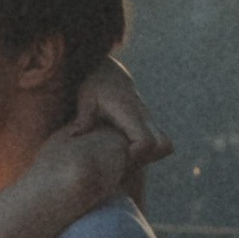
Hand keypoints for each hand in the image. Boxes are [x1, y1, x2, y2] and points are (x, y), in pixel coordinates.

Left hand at [60, 57, 171, 184]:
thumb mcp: (86, 98)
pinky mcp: (148, 126)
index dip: (136, 155)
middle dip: (146, 161)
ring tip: (123, 162)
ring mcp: (149, 122)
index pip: (146, 141)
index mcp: (130, 112)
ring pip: (165, 146)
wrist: (109, 73)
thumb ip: (83, 117)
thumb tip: (73, 134)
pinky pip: (159, 145)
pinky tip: (124, 157)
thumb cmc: (95, 85)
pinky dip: (147, 154)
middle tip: (121, 164)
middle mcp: (144, 117)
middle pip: (164, 146)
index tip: (119, 159)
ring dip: (149, 158)